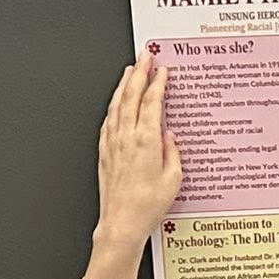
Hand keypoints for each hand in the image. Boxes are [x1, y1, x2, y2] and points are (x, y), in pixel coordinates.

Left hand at [94, 55, 182, 250]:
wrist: (122, 222)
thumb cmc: (147, 205)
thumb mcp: (174, 178)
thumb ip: (172, 151)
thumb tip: (170, 136)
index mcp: (146, 141)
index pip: (151, 101)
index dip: (157, 82)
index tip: (162, 69)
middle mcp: (126, 137)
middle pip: (131, 95)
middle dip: (139, 72)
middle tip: (145, 57)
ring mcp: (112, 143)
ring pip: (117, 104)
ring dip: (124, 84)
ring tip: (130, 70)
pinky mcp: (104, 152)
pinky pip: (109, 120)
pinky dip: (114, 104)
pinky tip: (116, 102)